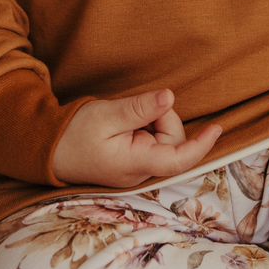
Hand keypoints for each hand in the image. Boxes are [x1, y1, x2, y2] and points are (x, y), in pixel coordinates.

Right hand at [53, 88, 221, 186]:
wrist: (50, 149)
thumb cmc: (74, 134)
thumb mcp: (107, 115)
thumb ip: (140, 109)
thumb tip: (170, 98)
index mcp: (134, 163)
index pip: (178, 159)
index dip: (201, 145)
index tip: (218, 128)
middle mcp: (140, 171)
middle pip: (173, 141)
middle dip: (163, 118)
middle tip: (137, 110)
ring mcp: (138, 168)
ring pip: (164, 140)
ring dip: (153, 122)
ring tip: (125, 119)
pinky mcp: (135, 162)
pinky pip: (153, 142)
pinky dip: (147, 127)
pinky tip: (128, 125)